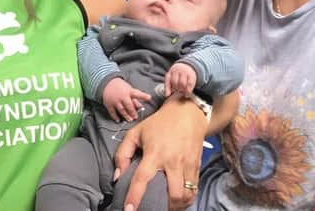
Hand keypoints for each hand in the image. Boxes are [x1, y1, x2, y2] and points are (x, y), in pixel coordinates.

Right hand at [102, 78, 151, 121]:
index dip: (143, 96)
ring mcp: (115, 101)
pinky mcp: (109, 104)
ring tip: (130, 120)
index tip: (149, 97)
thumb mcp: (129, 90)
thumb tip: (140, 107)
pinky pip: (112, 112)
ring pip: (121, 109)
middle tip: (136, 117)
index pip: (137, 94)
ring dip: (126, 115)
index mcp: (129, 91)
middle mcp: (122, 96)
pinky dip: (115, 116)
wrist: (107, 83)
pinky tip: (118, 120)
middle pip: (128, 105)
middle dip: (132, 111)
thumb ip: (135, 99)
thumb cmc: (121, 87)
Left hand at [114, 95, 206, 210]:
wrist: (186, 112)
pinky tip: (180, 201)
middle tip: (155, 209)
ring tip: (168, 207)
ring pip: (186, 194)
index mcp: (154, 153)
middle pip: (173, 194)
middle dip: (166, 207)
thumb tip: (117, 176)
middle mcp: (173, 161)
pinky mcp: (197, 165)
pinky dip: (188, 198)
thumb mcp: (136, 133)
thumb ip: (122, 154)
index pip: (142, 178)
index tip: (128, 210)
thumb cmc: (158, 123)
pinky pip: (195, 189)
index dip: (134, 196)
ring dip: (177, 205)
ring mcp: (187, 164)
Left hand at [164, 62, 196, 96]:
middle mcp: (177, 71)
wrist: (187, 66)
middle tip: (177, 91)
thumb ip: (168, 86)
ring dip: (182, 90)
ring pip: (182, 84)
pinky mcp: (191, 75)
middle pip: (175, 82)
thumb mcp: (171, 77)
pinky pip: (189, 84)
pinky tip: (187, 95)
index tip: (167, 95)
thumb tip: (166, 95)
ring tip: (182, 92)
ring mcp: (185, 72)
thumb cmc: (177, 75)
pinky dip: (188, 91)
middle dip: (175, 89)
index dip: (167, 88)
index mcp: (171, 71)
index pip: (168, 80)